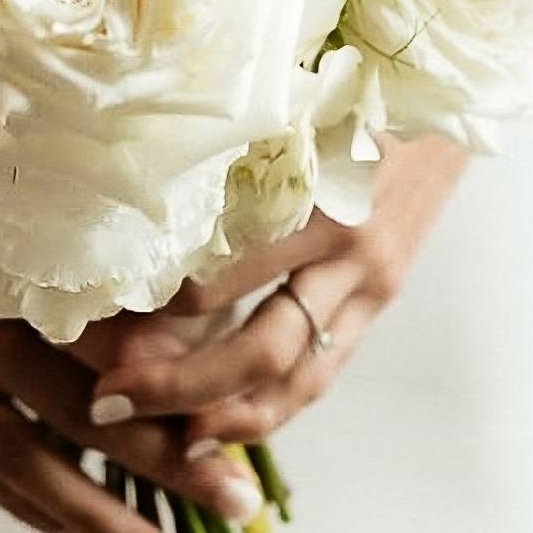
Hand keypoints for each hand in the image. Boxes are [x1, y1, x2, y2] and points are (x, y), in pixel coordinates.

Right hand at [0, 241, 270, 532]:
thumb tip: (183, 333)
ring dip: (86, 510)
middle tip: (227, 497)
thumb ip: (94, 260)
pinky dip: (21, 501)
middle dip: (151, 460)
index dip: (159, 389)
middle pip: (63, 412)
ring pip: (11, 456)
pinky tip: (73, 532)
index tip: (227, 422)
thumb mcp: (29, 193)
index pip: (91, 347)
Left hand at [87, 135, 467, 449]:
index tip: (94, 315)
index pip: (228, 264)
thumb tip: (127, 210)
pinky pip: (321, 374)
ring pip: (293, 377)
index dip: (159, 300)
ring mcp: (371, 283)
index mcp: (316, 187)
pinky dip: (268, 409)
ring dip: (222, 414)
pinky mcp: (379, 304)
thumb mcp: (284, 107)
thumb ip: (221, 156)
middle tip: (109, 399)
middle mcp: (349, 245)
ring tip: (159, 438)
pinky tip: (217, 427)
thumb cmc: (338, 95)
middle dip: (180, 382)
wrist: (439, 104)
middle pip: (261, 342)